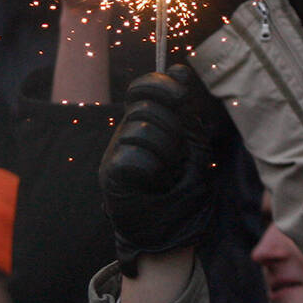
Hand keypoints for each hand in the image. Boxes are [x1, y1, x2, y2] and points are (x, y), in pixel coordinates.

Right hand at [99, 66, 215, 275]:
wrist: (173, 235)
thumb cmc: (184, 190)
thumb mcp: (193, 143)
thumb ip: (185, 109)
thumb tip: (178, 67)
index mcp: (145, 123)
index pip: (142, 88)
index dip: (161, 84)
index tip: (181, 96)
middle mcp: (125, 134)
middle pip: (145, 106)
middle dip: (173, 128)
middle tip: (178, 155)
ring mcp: (114, 153)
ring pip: (141, 130)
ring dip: (167, 152)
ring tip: (168, 174)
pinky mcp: (109, 175)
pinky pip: (133, 157)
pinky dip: (153, 170)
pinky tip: (154, 184)